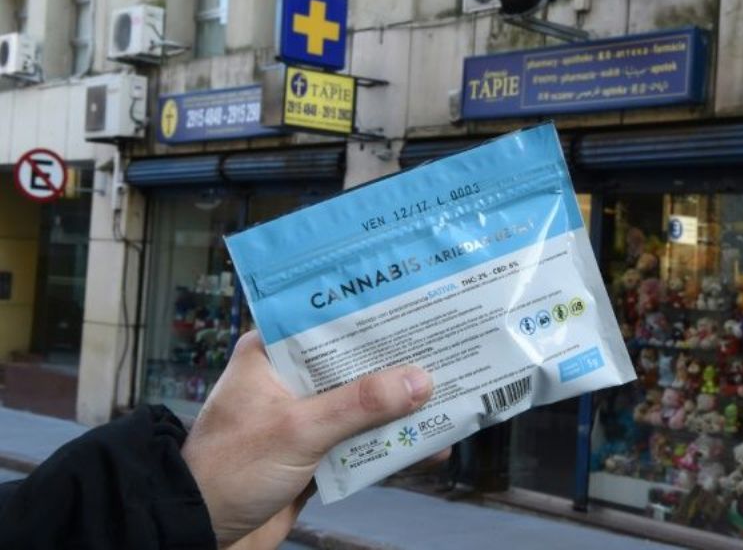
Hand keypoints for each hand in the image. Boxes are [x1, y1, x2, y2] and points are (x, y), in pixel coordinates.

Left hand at [181, 331, 434, 547]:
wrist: (200, 535)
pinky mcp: (315, 453)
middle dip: (398, 365)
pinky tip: (430, 446)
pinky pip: (361, 441)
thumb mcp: (299, 429)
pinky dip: (391, 445)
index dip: (371, 315)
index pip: (327, 322)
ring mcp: (304, 417)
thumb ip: (361, 404)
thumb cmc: (234, 468)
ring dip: (400, 408)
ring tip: (451, 397)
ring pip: (362, 404)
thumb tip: (422, 380)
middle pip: (353, 365)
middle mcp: (289, 379)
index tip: (417, 305)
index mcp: (271, 355)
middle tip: (448, 351)